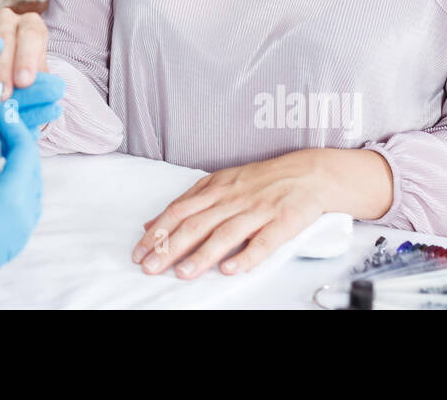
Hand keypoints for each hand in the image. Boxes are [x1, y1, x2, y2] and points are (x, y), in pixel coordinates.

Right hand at [0, 8, 47, 97]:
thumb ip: (38, 85)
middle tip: (0, 92)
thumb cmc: (21, 79)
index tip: (24, 82)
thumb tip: (46, 95)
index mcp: (31, 26)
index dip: (27, 59)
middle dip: (2, 68)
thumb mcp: (34, 80)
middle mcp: (6, 19)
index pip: (32, 36)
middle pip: (4, 38)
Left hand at [0, 37, 63, 173]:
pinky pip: (0, 134)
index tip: (36, 67)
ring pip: (7, 112)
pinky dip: (21, 128)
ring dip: (32, 108)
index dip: (16, 67)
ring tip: (56, 103)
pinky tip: (42, 122)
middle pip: (6, 91)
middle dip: (31, 90)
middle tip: (56, 88)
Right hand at [0, 100, 42, 307]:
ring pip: (32, 186)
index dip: (16, 127)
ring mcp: (24, 228)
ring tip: (1, 152)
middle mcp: (26, 212)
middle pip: (32, 167)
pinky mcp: (18, 239)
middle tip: (4, 127)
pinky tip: (1, 180)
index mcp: (13, 194)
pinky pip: (26, 205)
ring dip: (20, 166)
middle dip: (20, 145)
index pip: (26, 150)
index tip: (5, 113)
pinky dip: (18, 188)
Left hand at [130, 150, 329, 278]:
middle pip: (196, 224)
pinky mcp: (282, 222)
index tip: (139, 252)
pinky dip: (246, 256)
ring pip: (225, 234)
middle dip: (169, 247)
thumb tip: (152, 224)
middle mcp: (232, 198)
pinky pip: (262, 242)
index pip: (179, 210)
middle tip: (150, 267)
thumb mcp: (219, 184)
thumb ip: (187, 204)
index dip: (158, 232)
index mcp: (215, 188)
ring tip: (182, 273)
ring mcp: (257, 210)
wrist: (308, 173)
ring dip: (202, 255)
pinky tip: (230, 270)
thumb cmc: (261, 180)